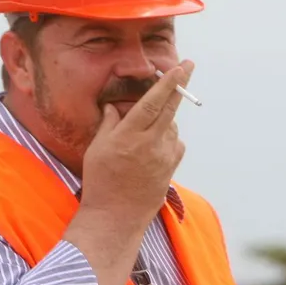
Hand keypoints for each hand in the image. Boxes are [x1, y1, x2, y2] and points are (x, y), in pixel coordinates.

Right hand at [78, 61, 194, 223]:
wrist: (116, 218)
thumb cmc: (101, 183)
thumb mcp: (97, 149)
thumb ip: (109, 124)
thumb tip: (115, 106)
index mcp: (129, 136)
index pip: (152, 103)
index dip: (167, 83)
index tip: (179, 68)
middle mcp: (150, 145)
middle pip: (170, 108)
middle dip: (181, 85)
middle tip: (188, 66)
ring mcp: (164, 158)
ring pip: (171, 127)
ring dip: (164, 119)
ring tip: (144, 132)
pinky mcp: (171, 169)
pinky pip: (175, 144)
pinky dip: (168, 138)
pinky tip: (152, 147)